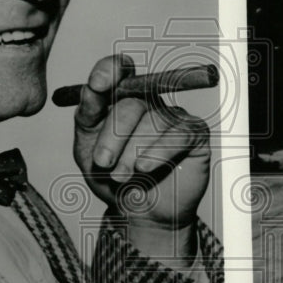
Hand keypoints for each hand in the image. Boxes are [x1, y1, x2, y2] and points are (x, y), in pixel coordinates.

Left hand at [72, 55, 210, 234]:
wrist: (139, 214)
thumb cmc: (114, 178)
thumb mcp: (87, 149)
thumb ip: (87, 117)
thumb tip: (90, 89)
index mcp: (121, 99)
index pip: (120, 69)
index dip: (109, 69)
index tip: (96, 84)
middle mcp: (149, 103)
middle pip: (132, 101)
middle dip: (113, 134)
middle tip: (102, 162)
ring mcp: (173, 117)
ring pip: (154, 121)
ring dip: (132, 151)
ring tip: (121, 176)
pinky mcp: (195, 135)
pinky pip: (179, 135)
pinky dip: (159, 151)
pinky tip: (145, 168)